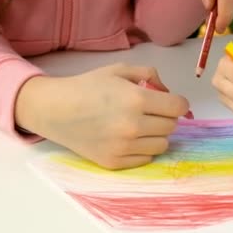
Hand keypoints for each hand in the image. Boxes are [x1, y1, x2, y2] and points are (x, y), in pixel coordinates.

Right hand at [15, 64, 189, 168]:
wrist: (54, 109)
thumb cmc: (88, 87)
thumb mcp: (119, 70)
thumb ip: (149, 75)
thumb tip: (168, 93)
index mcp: (137, 99)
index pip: (178, 107)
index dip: (178, 103)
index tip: (170, 103)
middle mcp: (133, 126)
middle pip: (171, 126)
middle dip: (165, 117)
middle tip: (150, 112)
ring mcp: (123, 147)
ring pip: (162, 144)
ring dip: (156, 134)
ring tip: (140, 126)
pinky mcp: (114, 162)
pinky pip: (146, 158)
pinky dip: (142, 149)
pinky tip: (129, 138)